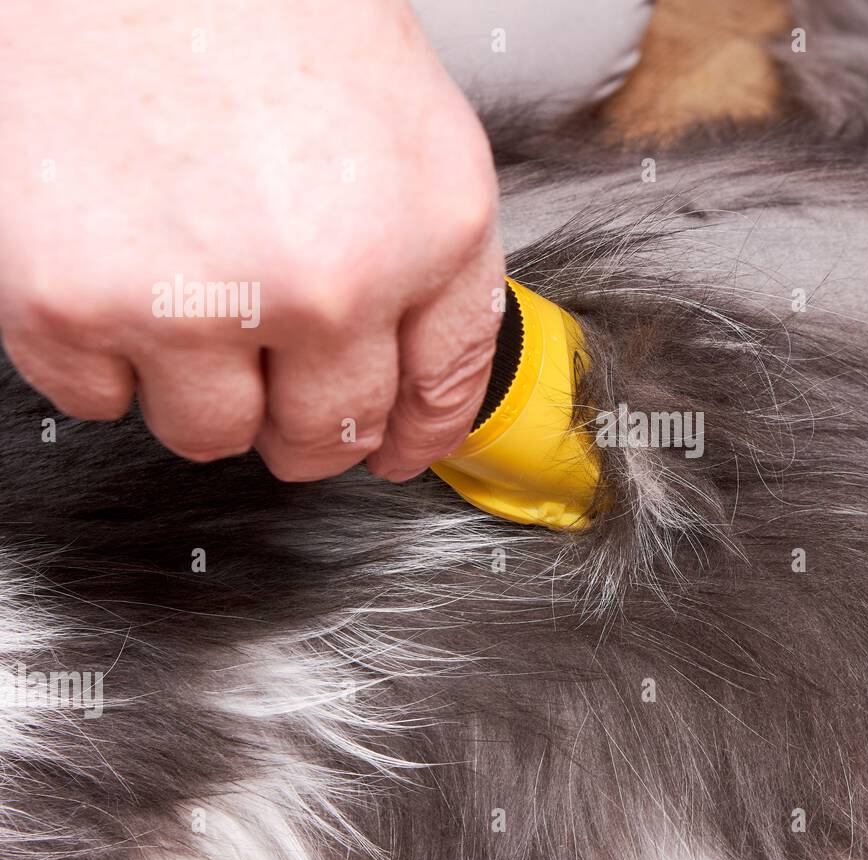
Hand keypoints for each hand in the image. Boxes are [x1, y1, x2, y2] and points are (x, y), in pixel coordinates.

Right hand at [0, 0, 504, 482]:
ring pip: (212, 437)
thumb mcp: (423, 140)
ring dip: (207, 390)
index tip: (397, 448)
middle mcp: (318, 286)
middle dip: (308, 420)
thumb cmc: (273, 15)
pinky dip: (112, 356)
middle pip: (322, 438)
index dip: (417, 434)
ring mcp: (190, 302)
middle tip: (277, 362)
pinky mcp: (68, 304)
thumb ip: (438, 278)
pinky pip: (100, 401)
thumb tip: (422, 396)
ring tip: (194, 290)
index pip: (437, 394)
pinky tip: (126, 272)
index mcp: (420, 239)